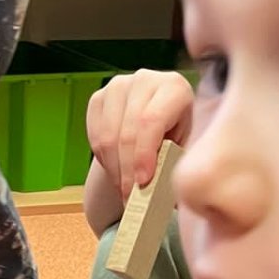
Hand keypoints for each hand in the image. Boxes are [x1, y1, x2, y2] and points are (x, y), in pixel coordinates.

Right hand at [87, 69, 194, 206]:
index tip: (143, 182)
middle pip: (127, 132)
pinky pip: (95, 137)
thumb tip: (160, 195)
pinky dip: (104, 160)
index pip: (150, 121)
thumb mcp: (183, 147)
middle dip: (127, 171)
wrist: (156, 121)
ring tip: (124, 190)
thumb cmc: (175, 136)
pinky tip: (116, 170)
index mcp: (174, 87)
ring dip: (114, 170)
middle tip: (130, 198)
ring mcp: (118, 86)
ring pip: (108, 137)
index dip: (143, 155)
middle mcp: (145, 80)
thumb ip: (173, 163)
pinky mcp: (98, 97)